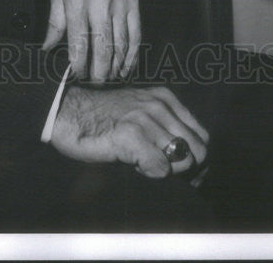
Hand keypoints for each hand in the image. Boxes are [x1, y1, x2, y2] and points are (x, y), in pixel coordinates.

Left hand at [42, 0, 139, 82]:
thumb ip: (54, 22)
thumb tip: (47, 48)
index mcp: (77, 0)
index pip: (78, 40)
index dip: (78, 63)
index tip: (76, 75)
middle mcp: (99, 2)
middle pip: (102, 45)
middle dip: (98, 70)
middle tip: (94, 84)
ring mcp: (119, 3)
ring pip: (120, 43)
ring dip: (115, 66)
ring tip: (107, 79)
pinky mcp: (134, 3)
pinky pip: (135, 34)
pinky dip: (132, 54)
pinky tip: (126, 67)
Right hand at [50, 84, 208, 178]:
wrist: (70, 113)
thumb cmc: (104, 119)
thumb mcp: (141, 112)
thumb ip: (166, 126)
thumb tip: (193, 159)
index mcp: (165, 98)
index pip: (202, 136)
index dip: (196, 159)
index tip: (184, 173)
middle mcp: (159, 105)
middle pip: (198, 150)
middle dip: (187, 171)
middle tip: (164, 173)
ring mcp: (146, 119)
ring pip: (183, 160)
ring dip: (166, 170)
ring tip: (144, 162)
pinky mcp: (131, 135)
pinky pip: (160, 167)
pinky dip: (150, 172)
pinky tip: (133, 163)